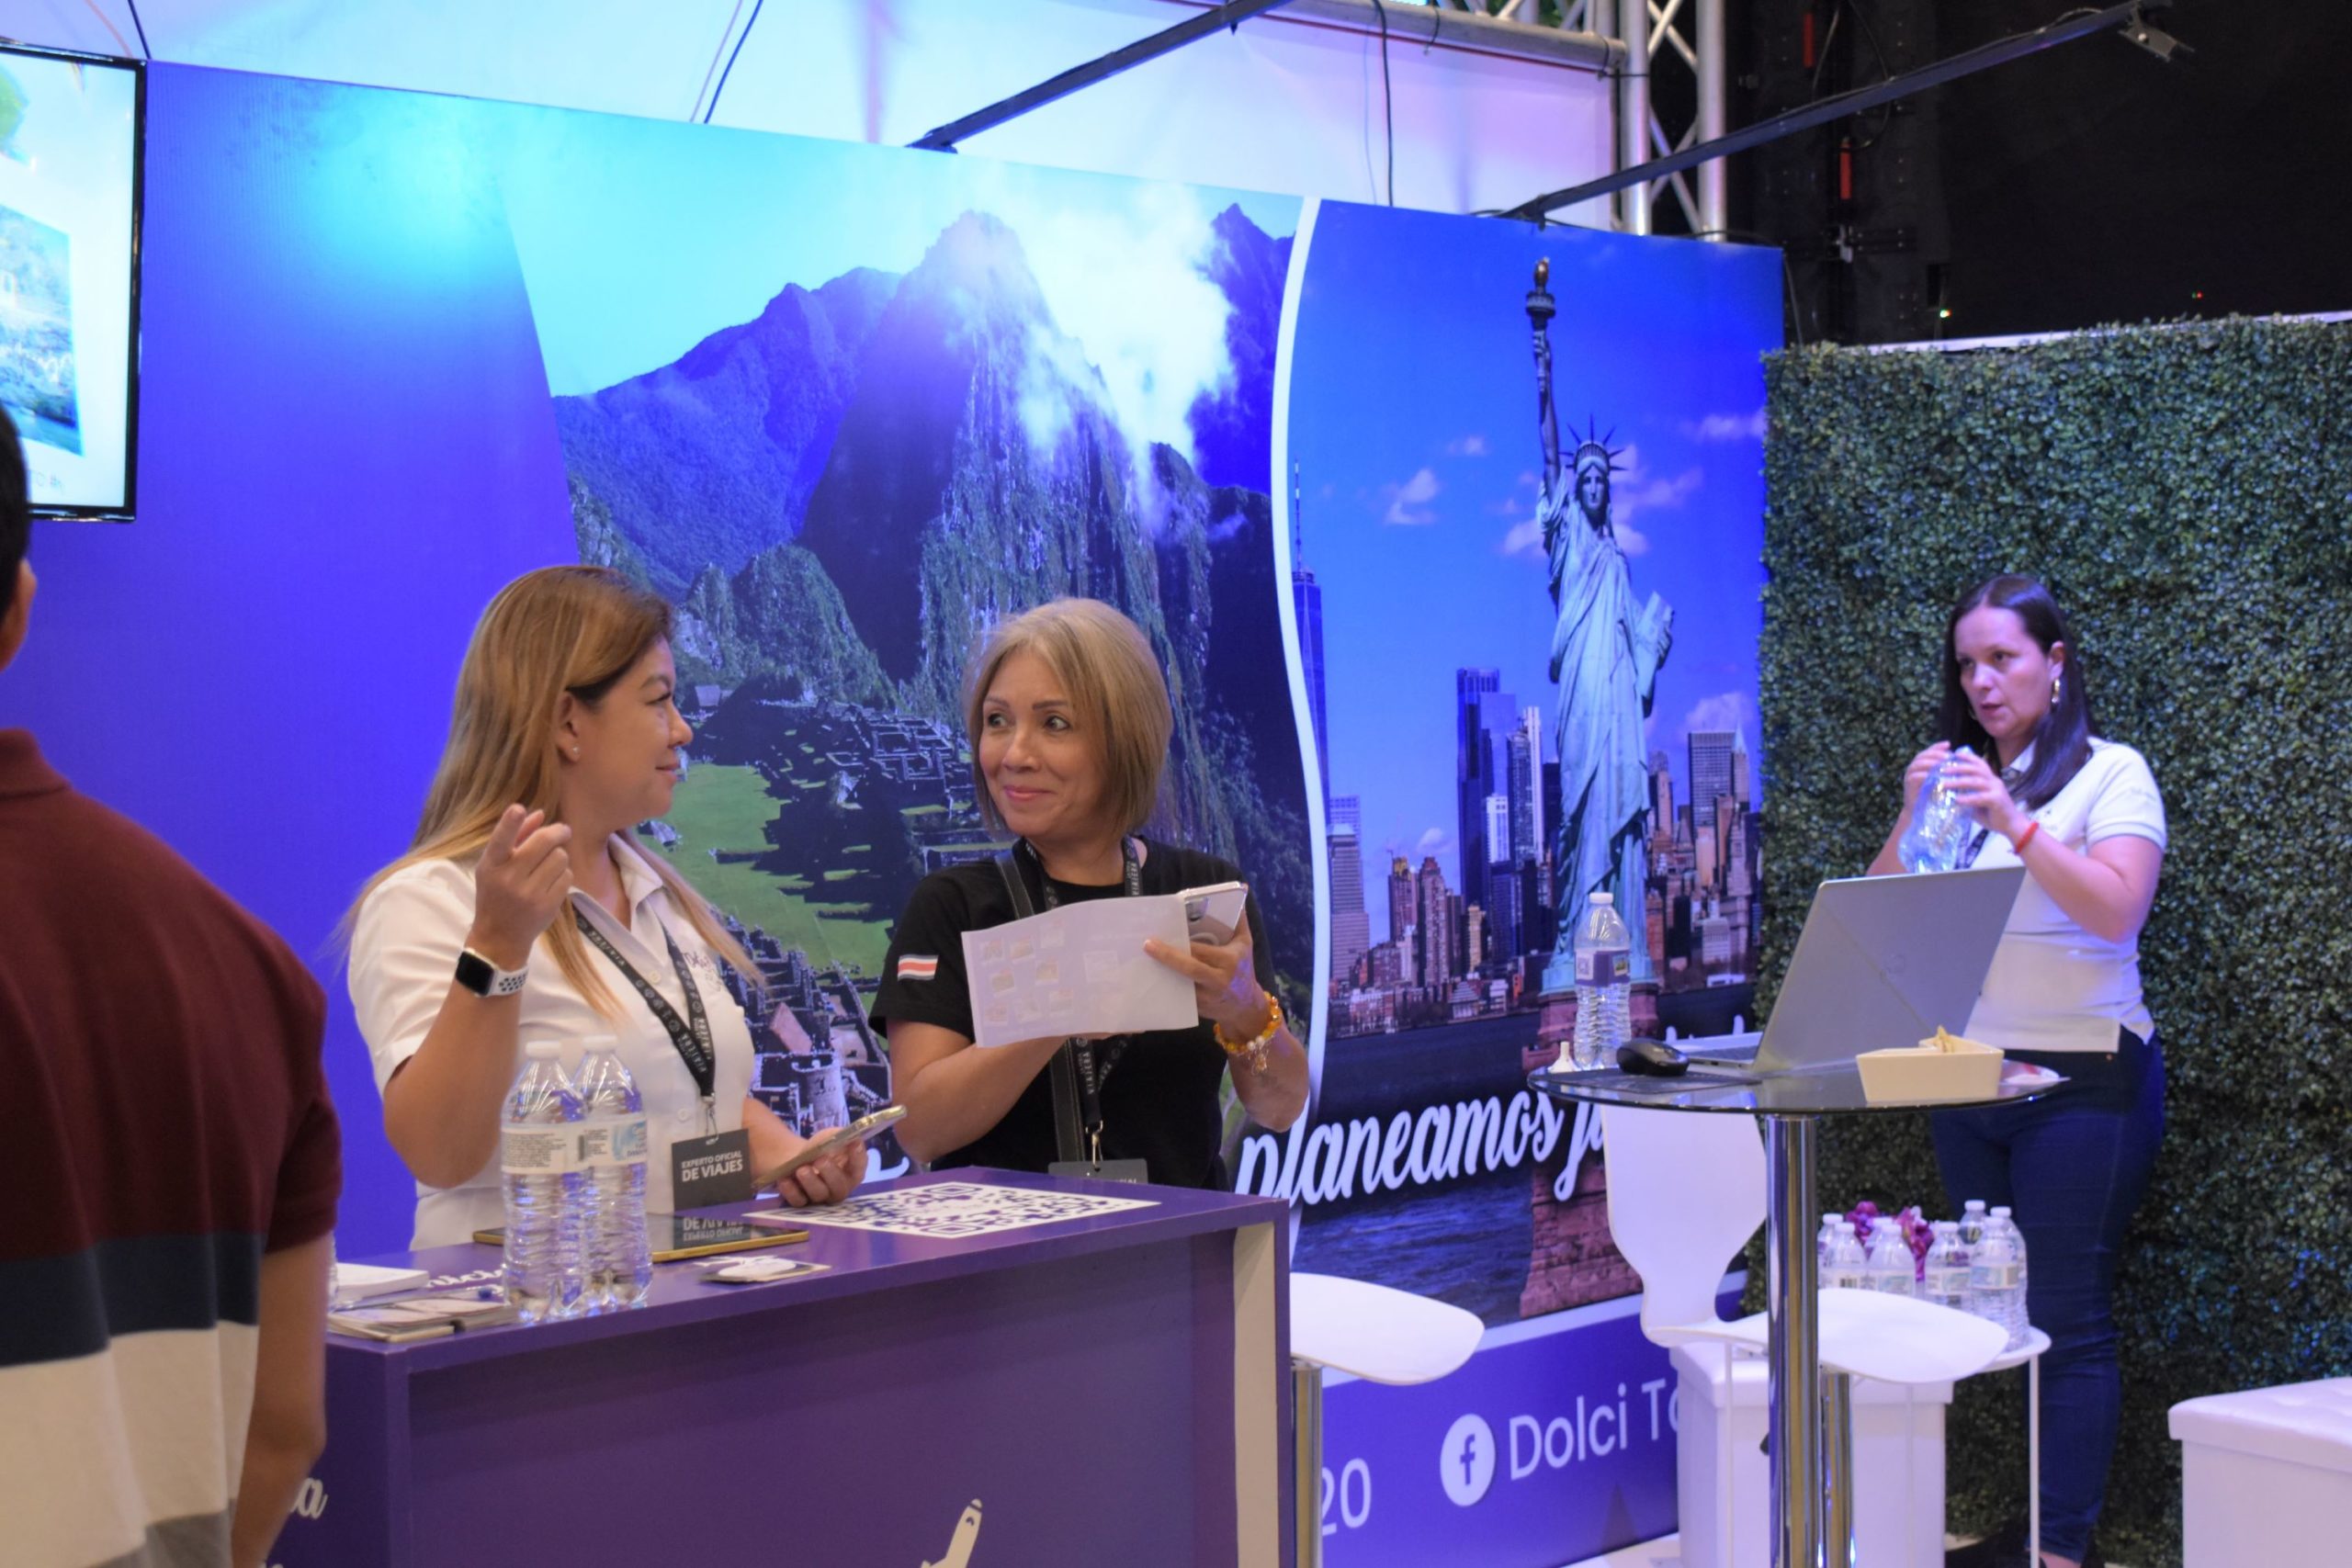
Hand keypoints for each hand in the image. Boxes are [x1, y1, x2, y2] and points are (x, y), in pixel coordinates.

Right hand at [468, 805, 572, 968]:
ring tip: (550, 865)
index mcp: (492, 865)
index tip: (517, 809)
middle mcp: (509, 878)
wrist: (500, 936)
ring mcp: (529, 893)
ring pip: (560, 857)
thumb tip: (540, 814)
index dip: (510, 824)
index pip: (500, 841)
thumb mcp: (494, 866)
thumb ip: (516, 838)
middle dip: (558, 832)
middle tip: (563, 831)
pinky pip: (567, 876)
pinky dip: (563, 875)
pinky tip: (552, 882)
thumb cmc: (496, 893)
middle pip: (544, 842)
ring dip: (560, 856)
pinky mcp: (547, 905)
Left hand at [771, 1133, 866, 1208]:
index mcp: (852, 1172)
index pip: (860, 1167)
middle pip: (839, 1186)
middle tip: (821, 1160)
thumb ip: (841, 1136)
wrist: (797, 1160)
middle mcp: (840, 1188)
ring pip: (819, 1194)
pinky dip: (791, 1190)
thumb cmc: (820, 1148)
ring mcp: (821, 1198)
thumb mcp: (830, 1137)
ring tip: (801, 1169)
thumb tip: (853, 1136)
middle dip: (831, 1173)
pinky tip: (785, 1179)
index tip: (854, 1144)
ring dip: (810, 1181)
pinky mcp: (802, 1202)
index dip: (859, 1156)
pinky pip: (798, 1200)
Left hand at [1144, 923, 1271, 1042]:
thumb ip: (1239, 919)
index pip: (1201, 951)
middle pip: (1188, 967)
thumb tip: (1241, 888)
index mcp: (1228, 960)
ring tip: (1143, 961)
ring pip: (1181, 984)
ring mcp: (1207, 997)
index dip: (1181, 944)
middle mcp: (1218, 980)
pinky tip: (1151, 978)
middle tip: (1147, 945)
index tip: (1164, 936)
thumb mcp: (1245, 944)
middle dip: (1167, 956)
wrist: (1246, 1007)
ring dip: (1162, 973)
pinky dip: (1166, 987)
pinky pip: (1179, 997)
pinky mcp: (1198, 1008)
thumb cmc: (1243, 968)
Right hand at [1901, 742, 1953, 808]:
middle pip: (1923, 755)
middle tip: (1947, 756)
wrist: (1921, 812)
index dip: (1937, 747)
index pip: (1929, 751)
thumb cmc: (1934, 796)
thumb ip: (1946, 771)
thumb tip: (1960, 761)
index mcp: (1922, 765)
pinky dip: (1924, 775)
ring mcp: (1909, 776)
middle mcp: (1914, 768)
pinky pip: (1915, 776)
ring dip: (1930, 763)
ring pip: (1918, 764)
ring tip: (1942, 764)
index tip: (1949, 744)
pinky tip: (1934, 776)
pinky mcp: (1908, 785)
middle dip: (1935, 754)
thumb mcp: (1942, 780)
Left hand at [1939, 749, 2029, 840]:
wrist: (2012, 825)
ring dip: (1958, 782)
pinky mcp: (1997, 800)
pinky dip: (1968, 798)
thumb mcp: (1978, 802)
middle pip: (1975, 769)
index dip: (1967, 757)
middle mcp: (1994, 781)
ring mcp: (1996, 790)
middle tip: (1942, 770)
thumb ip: (1966, 795)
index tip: (1953, 754)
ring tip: (1944, 784)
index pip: (1979, 763)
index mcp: (1990, 779)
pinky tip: (1957, 800)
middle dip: (1958, 767)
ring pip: (1976, 781)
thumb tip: (1947, 793)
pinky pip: (1981, 797)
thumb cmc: (1993, 813)